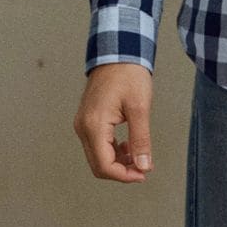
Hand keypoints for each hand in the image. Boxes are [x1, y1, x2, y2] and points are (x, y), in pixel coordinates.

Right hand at [73, 62, 153, 182]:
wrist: (118, 51)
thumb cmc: (129, 74)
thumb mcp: (140, 107)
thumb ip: (141, 139)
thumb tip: (144, 166)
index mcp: (94, 125)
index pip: (104, 165)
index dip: (124, 175)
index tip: (143, 174)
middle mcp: (83, 127)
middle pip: (98, 164)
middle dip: (121, 171)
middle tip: (143, 168)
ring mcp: (83, 123)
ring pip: (97, 156)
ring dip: (117, 161)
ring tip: (138, 155)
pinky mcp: (87, 120)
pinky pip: (97, 144)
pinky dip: (112, 150)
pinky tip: (127, 145)